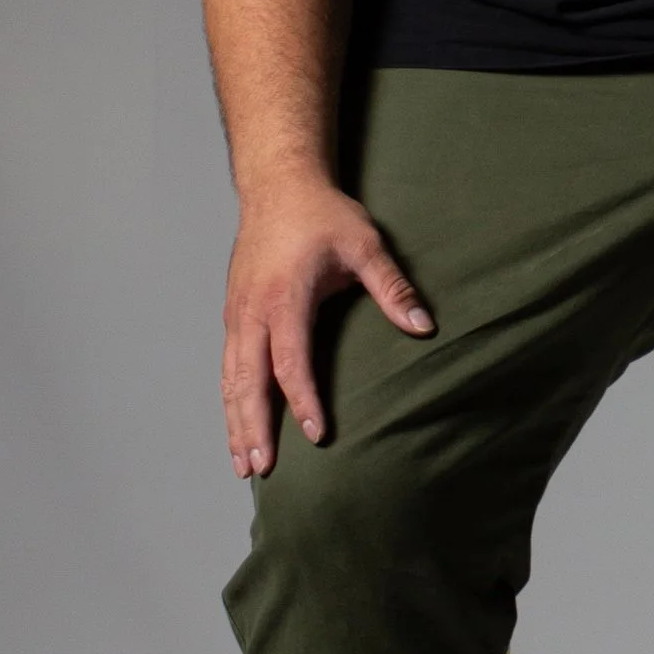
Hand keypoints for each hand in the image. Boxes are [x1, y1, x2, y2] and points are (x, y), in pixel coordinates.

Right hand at [221, 169, 432, 476]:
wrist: (277, 184)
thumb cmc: (322, 215)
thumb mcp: (365, 245)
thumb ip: (393, 288)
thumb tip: (425, 326)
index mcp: (286, 296)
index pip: (291, 359)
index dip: (303, 400)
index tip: (316, 434)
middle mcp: (253, 310)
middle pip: (248, 379)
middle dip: (253, 426)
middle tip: (262, 469)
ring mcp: (238, 313)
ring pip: (231, 378)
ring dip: (236, 422)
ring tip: (244, 464)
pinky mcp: (233, 313)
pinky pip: (227, 366)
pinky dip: (230, 400)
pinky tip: (237, 426)